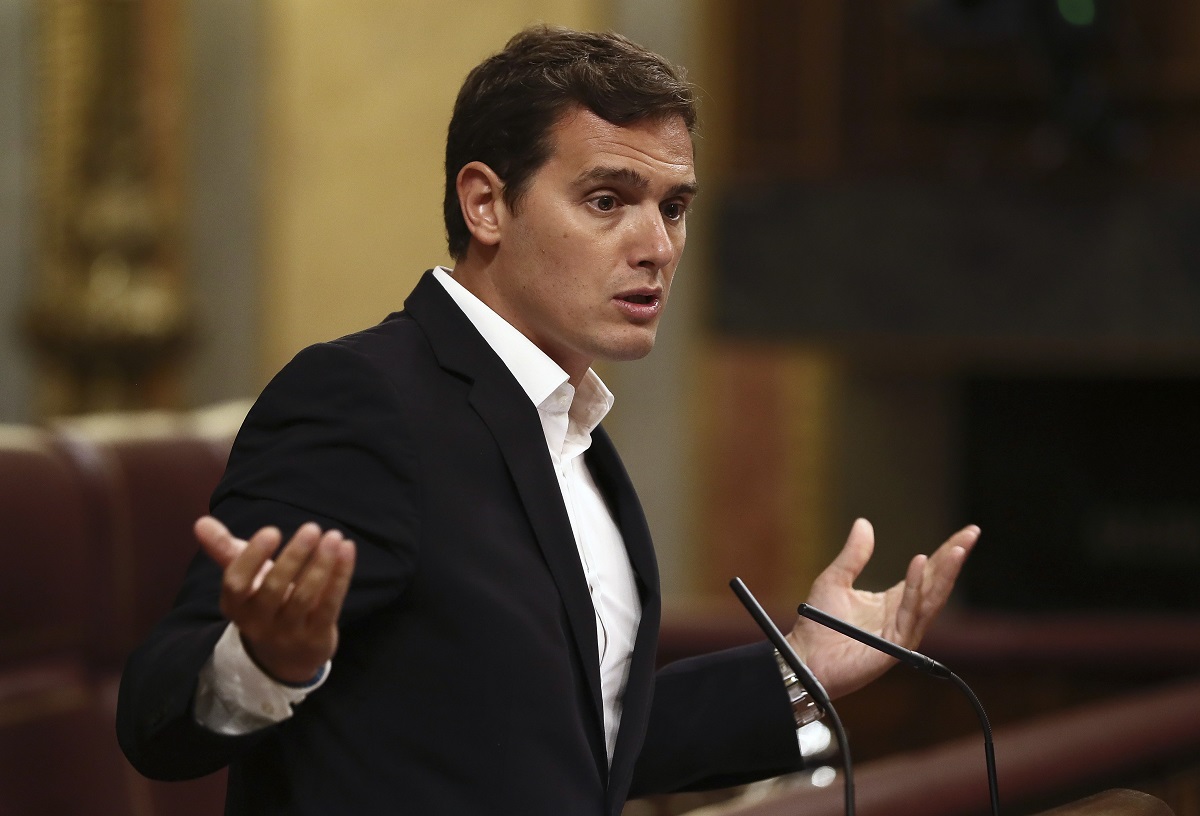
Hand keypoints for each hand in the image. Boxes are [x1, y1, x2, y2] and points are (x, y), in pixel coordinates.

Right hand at [195, 515, 355, 684]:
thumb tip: (200, 523)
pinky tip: (348, 550)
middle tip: (311, 528)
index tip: (272, 530)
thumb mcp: (245, 580)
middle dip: (294, 557)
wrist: (287, 657)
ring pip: (304, 598)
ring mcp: (288, 633)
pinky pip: (329, 605)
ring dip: (321, 564)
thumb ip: (225, 551)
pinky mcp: (316, 637)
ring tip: (334, 536)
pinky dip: (340, 577)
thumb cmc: (264, 603)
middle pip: (273, 589)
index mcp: (235, 606)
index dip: (252, 557)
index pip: (236, 583)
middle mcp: (258, 623)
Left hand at [785, 518, 977, 699]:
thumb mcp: (835, 579)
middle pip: (935, 584)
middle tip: (972, 534)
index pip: (927, 573)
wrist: (804, 657)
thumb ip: (854, 554)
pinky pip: (909, 613)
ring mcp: (901, 632)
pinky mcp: (894, 647)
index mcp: (893, 602)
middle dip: (954, 559)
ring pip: (930, 599)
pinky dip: (916, 588)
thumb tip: (864, 522)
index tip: (967, 532)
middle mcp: (903, 616)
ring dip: (945, 573)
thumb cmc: (817, 624)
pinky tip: (921, 564)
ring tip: (958, 548)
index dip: (946, 553)